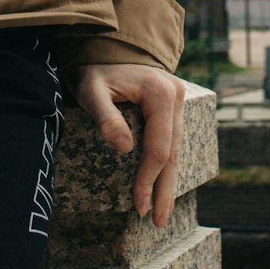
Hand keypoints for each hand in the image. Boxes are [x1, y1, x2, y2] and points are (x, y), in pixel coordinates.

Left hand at [69, 62, 185, 226]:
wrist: (104, 46)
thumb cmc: (94, 69)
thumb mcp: (91, 91)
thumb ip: (107, 118)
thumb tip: (126, 149)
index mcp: (160, 93)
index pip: (158, 148)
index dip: (149, 179)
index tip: (138, 206)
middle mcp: (176, 96)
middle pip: (173, 152)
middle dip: (164, 190)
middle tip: (157, 221)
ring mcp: (178, 99)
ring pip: (176, 148)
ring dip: (167, 181)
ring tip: (160, 211)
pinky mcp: (172, 104)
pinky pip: (172, 139)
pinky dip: (166, 163)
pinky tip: (162, 183)